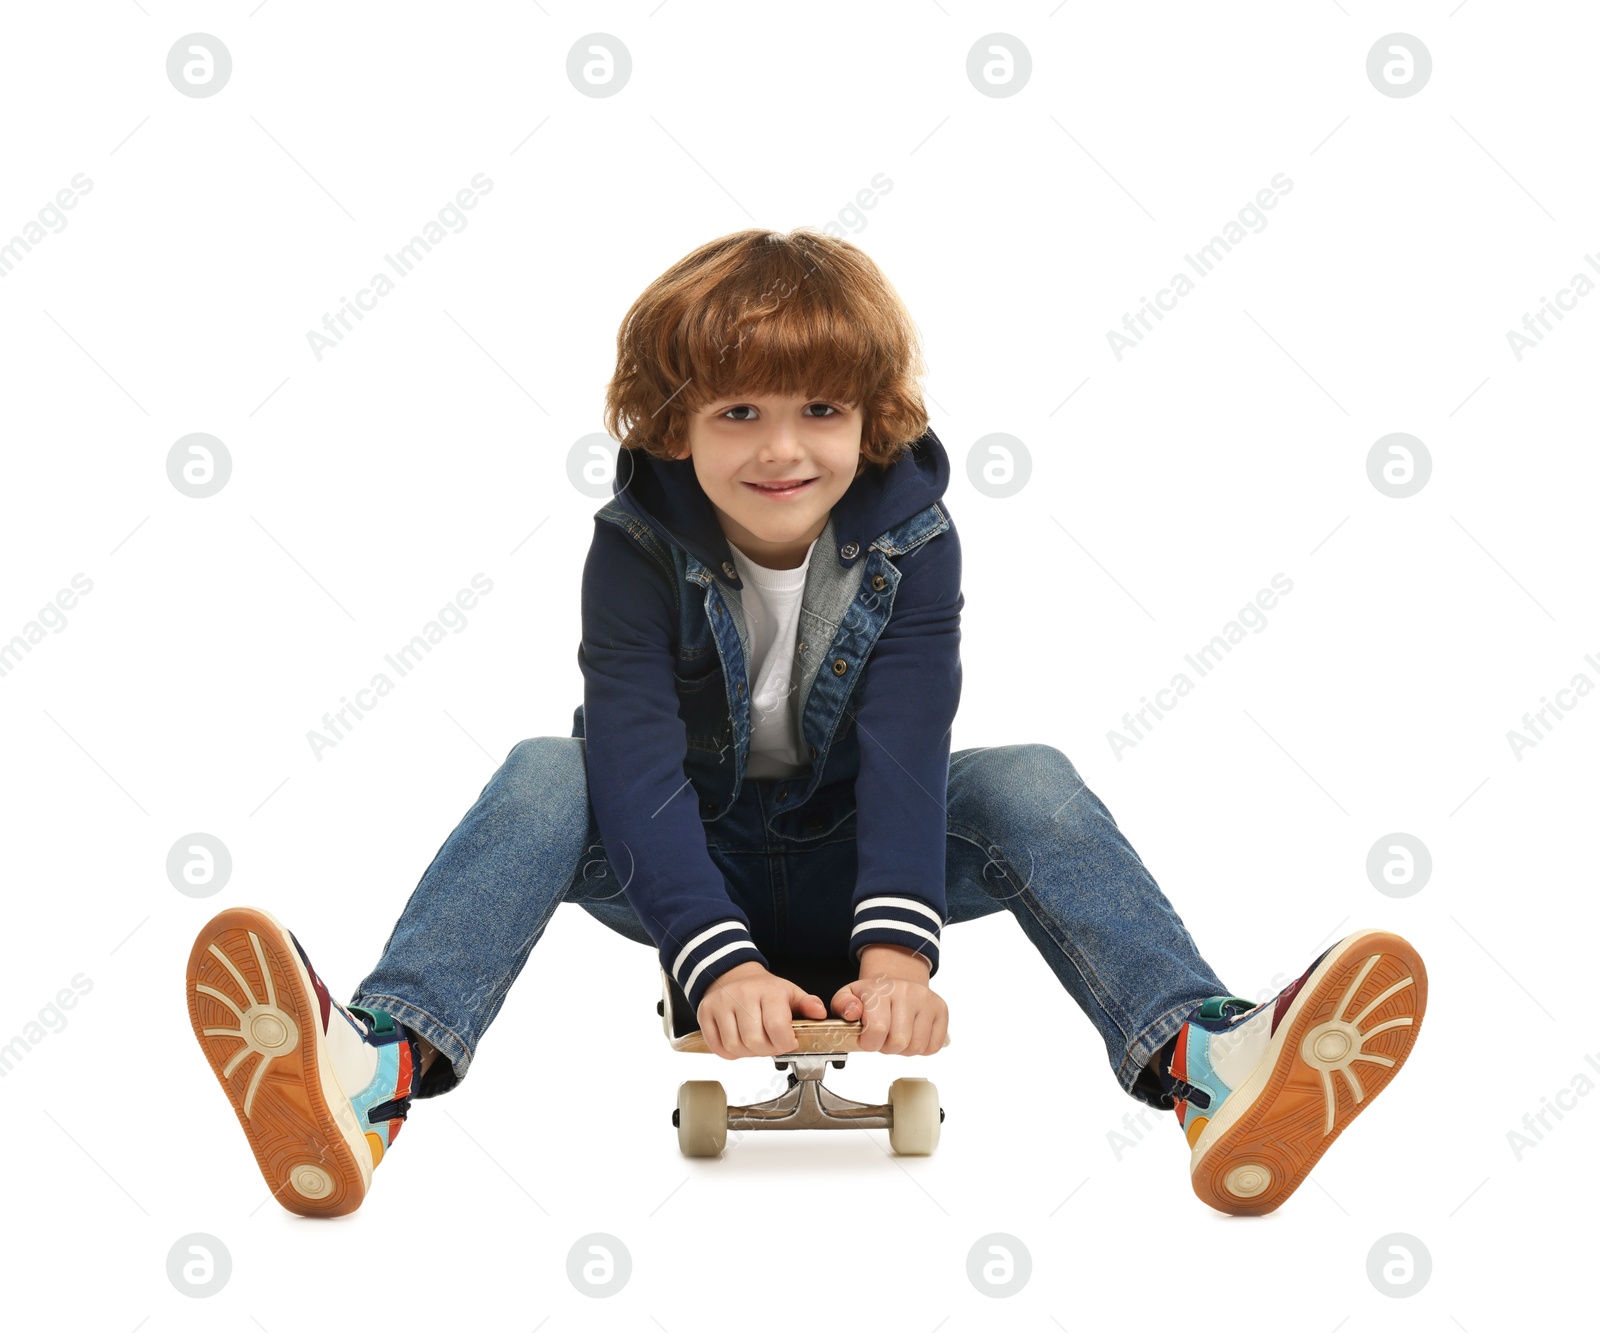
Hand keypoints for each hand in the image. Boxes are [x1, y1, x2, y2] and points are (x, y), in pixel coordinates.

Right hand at [697, 961, 826, 1059]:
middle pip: (755, 1042)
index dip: (785, 1044)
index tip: (788, 1041)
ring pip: (734, 1047)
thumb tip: (819, 1013)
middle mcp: (742, 994)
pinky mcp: (705, 1012)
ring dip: (747, 1053)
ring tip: (754, 1041)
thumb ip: (807, 1004)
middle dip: (766, 1050)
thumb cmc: (763, 989)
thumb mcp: (789, 992)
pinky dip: (729, 1052)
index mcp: (768, 991)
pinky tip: (738, 1041)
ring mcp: (721, 1003)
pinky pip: (717, 1046)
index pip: (777, 1029)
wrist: (732, 975)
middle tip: (770, 1043)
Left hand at [831, 944, 949, 1055]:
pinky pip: (934, 1046)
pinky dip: (922, 1048)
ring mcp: (926, 1000)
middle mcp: (906, 991)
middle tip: (883, 1038)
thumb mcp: (849, 996)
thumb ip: (842, 1005)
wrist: (896, 982)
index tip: (866, 1039)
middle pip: (899, 1042)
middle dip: (887, 1048)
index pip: (877, 1029)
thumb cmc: (873, 995)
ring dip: (904, 1049)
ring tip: (897, 1035)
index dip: (869, 1043)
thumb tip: (853, 1012)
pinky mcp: (941, 1009)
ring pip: (917, 1047)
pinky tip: (912, 1034)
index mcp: (880, 989)